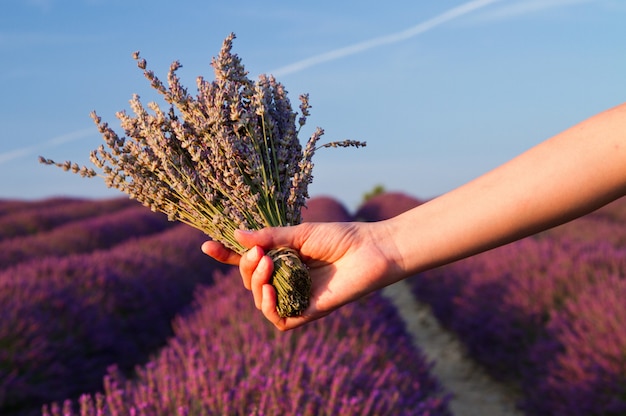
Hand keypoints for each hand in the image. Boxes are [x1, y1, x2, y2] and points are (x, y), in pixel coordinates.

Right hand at [202, 221, 396, 329]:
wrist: (372, 250)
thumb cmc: (341, 238)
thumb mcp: (300, 233)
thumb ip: (270, 238)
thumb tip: (236, 235)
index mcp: (283, 258)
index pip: (249, 261)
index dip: (227, 256)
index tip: (207, 246)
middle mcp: (287, 278)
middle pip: (250, 281)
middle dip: (245, 267)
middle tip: (258, 252)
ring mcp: (296, 295)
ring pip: (260, 300)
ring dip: (255, 283)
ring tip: (266, 264)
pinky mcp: (308, 311)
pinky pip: (279, 318)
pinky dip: (268, 306)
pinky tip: (269, 291)